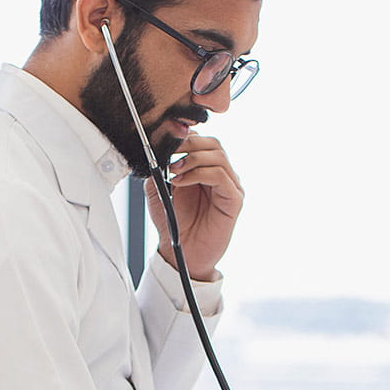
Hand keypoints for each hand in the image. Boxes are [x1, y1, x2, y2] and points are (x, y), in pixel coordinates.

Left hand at [145, 133, 242, 280]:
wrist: (181, 252)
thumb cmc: (173, 223)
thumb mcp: (158, 191)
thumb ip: (158, 169)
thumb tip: (155, 151)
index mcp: (205, 169)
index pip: (202, 141)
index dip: (184, 137)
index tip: (164, 142)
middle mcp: (221, 174)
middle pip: (213, 144)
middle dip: (189, 144)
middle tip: (169, 152)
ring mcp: (230, 186)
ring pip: (218, 156)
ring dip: (192, 159)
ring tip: (173, 171)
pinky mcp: (234, 200)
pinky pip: (221, 176)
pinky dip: (199, 173)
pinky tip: (180, 182)